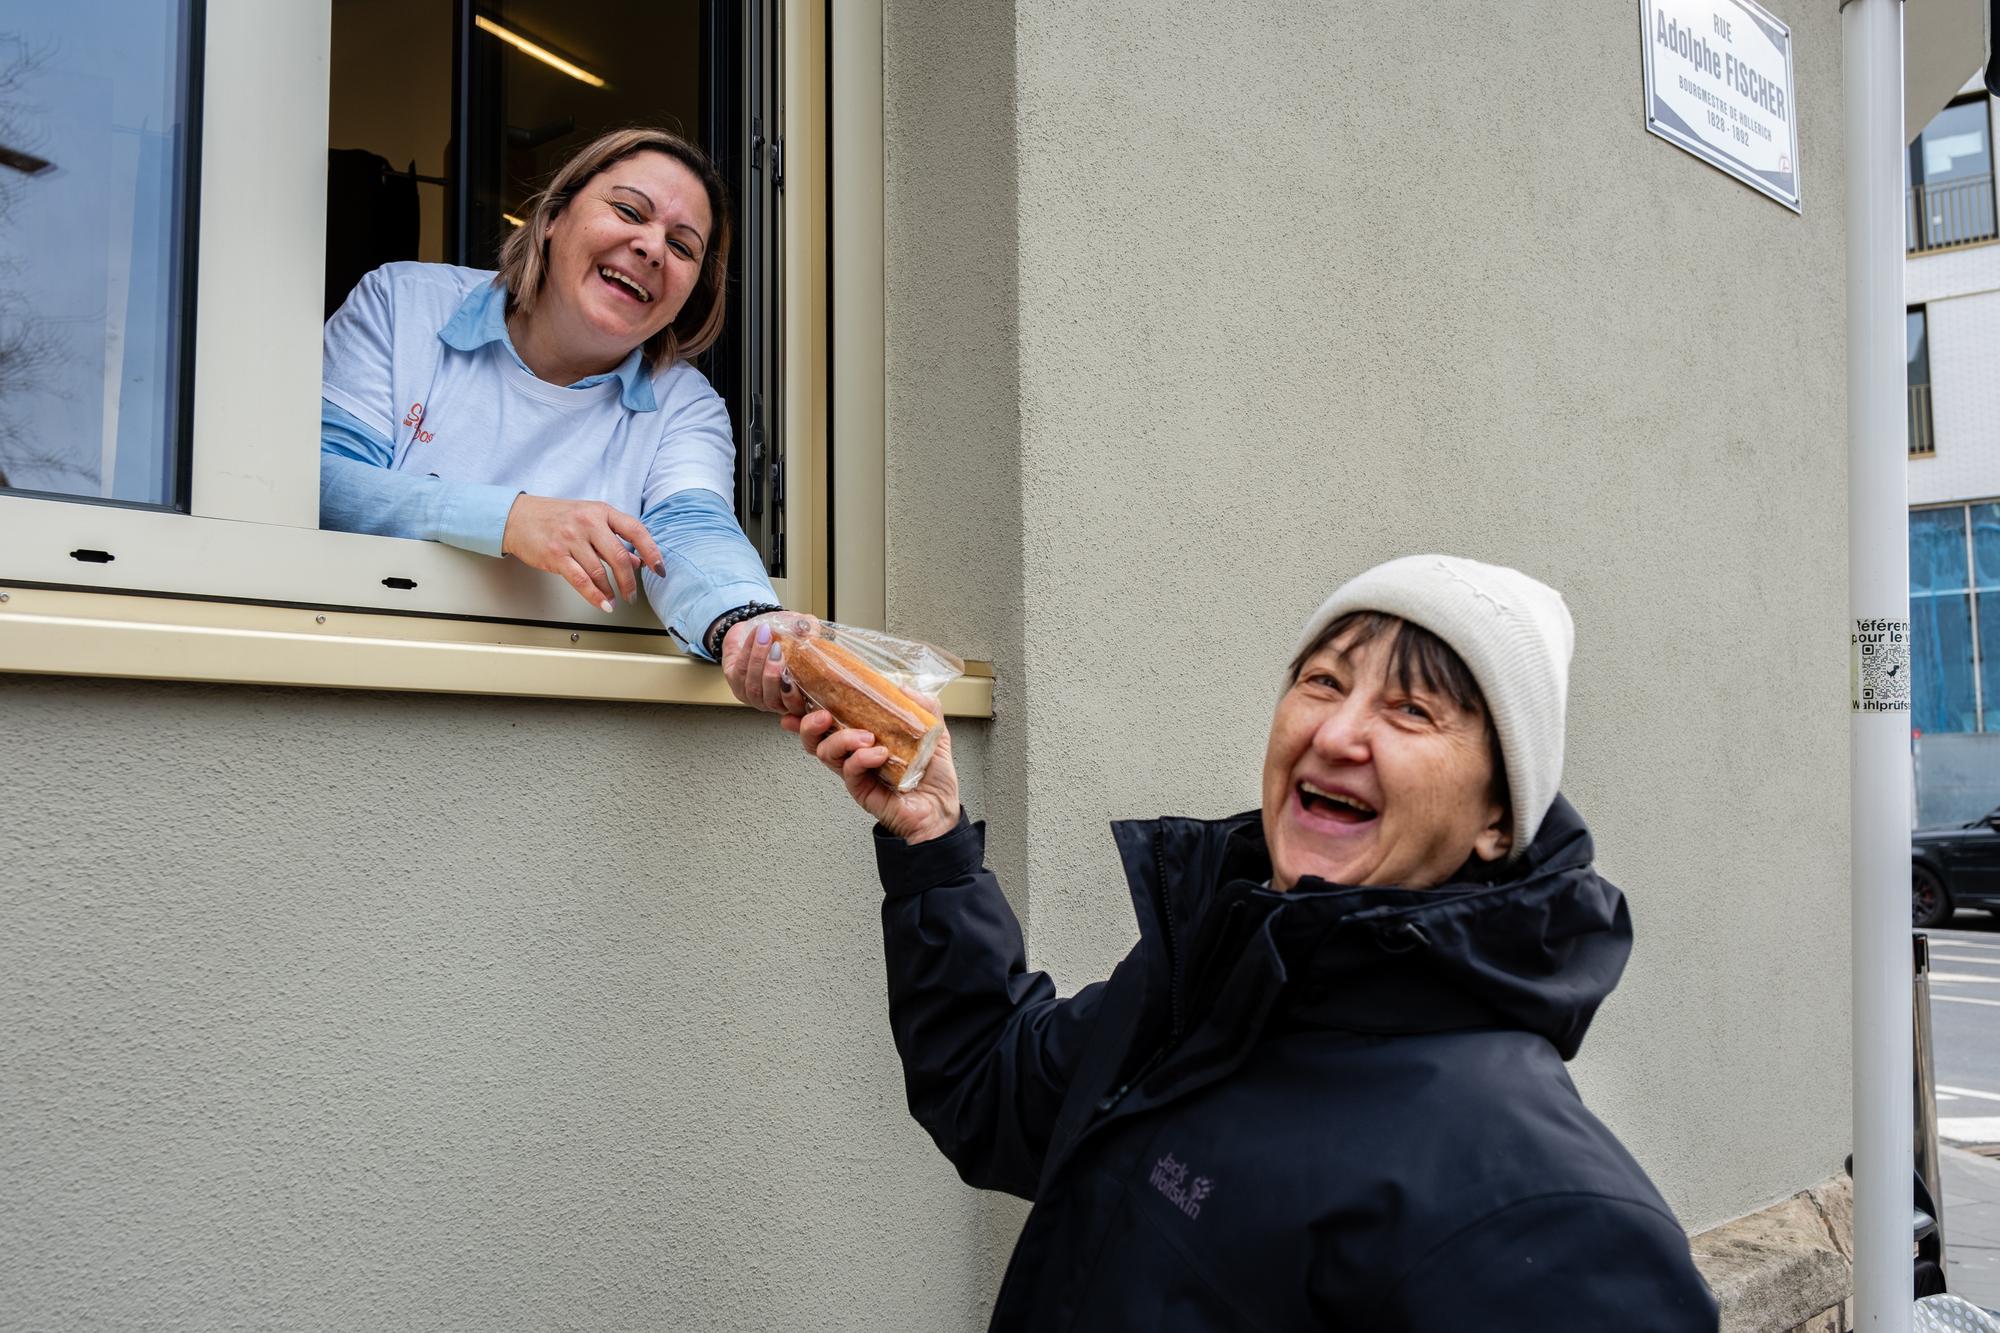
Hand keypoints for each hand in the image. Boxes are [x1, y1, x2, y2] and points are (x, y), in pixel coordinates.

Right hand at [502, 494, 664, 612]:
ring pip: (600, 572)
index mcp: (601, 511)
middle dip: (630, 581)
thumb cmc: (555, 517)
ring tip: (616, 599)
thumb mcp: (589, 519)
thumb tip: (638, 561)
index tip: (659, 568)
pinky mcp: (556, 555)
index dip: (652, 551)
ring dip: (612, 590)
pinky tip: (603, 603)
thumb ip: (614, 538)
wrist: (517, 517)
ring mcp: (571, 539)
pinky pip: (581, 580)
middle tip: (633, 594)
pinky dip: (595, 596)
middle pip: (619, 557)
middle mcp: (588, 522)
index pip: (635, 530)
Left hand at [723, 613, 814, 714]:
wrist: (757, 633)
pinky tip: (756, 635)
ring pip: (754, 686)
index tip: (792, 680)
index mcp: (793, 698)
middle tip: (778, 650)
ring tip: (765, 637)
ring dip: (758, 659)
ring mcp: (753, 696)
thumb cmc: (782, 638)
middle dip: (773, 674)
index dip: (792, 698)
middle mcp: (773, 702)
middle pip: (771, 699)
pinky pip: (740, 671)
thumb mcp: (799, 632)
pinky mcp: (735, 684)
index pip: (795, 708)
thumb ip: (808, 629)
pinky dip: (747, 650)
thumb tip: (808, 631)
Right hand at [782, 700, 959, 842]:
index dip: (812, 707)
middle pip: (814, 737)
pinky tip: (879, 754)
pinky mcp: (859, 789)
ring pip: (825, 752)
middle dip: (809, 723)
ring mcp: (855, 772)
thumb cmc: (934, 777)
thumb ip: (923, 706)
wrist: (941, 811)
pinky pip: (849, 770)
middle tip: (823, 715)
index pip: (832, 718)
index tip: (801, 694)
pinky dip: (861, 758)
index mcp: (866, 735)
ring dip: (841, 738)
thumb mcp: (934, 732)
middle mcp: (855, 753)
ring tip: (866, 737)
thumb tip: (902, 686)